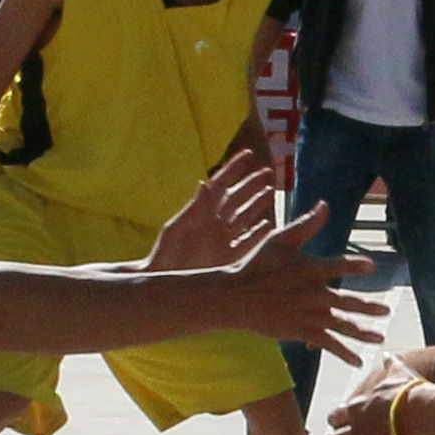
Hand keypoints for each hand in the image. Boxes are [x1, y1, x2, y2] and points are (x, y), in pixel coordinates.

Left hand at [145, 153, 281, 271]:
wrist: (164, 280)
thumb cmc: (165, 254)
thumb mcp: (176, 229)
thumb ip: (193, 208)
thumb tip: (204, 183)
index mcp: (202, 212)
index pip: (221, 184)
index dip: (234, 168)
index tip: (248, 154)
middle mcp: (216, 223)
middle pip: (238, 198)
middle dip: (252, 184)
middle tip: (268, 171)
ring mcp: (224, 239)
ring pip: (246, 216)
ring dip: (258, 204)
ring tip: (270, 191)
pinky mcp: (230, 257)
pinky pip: (249, 242)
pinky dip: (259, 233)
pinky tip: (268, 225)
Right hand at [225, 204, 387, 356]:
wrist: (234, 297)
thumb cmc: (256, 265)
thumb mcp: (279, 240)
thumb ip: (306, 226)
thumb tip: (325, 204)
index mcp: (308, 270)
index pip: (336, 266)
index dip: (354, 265)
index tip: (372, 266)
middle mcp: (312, 295)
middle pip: (347, 302)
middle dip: (369, 307)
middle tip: (386, 309)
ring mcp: (308, 316)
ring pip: (342, 326)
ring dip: (363, 333)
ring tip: (380, 336)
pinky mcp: (302, 332)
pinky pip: (328, 344)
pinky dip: (343, 353)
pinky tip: (357, 362)